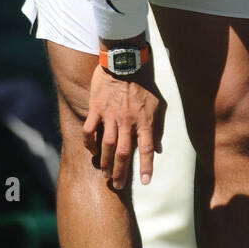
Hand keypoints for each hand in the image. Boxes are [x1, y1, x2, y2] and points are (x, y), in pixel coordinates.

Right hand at [82, 65, 166, 190]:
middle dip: (120, 172)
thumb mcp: (159, 105)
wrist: (125, 62)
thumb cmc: (145, 84)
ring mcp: (110, 116)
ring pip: (106, 145)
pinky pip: (90, 130)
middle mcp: (128, 121)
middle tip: (117, 185)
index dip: (146, 167)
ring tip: (105, 174)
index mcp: (144, 120)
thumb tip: (159, 149)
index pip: (146, 149)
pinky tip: (92, 151)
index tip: (145, 181)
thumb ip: (158, 128)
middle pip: (123, 153)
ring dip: (105, 162)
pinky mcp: (96, 109)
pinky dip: (90, 143)